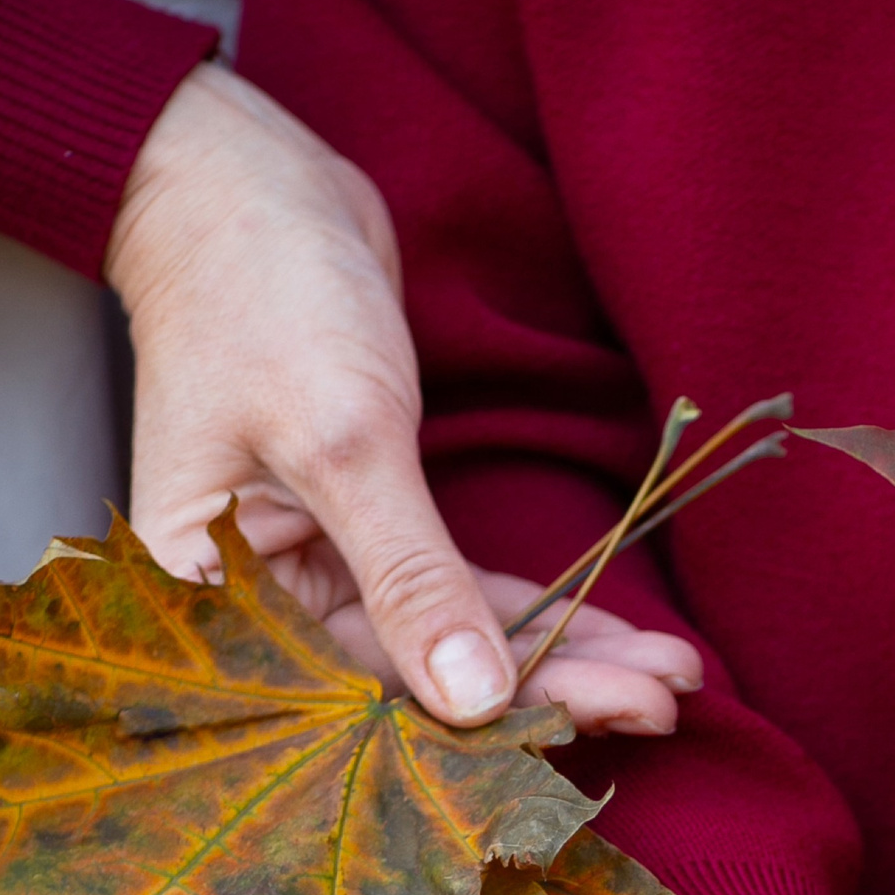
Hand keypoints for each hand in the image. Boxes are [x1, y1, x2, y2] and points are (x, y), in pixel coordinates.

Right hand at [105, 64, 696, 730]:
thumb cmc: (260, 294)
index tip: (614, 714)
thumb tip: (477, 703)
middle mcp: (269, 602)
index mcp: (222, 602)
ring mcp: (325, 562)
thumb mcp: (343, 441)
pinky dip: (538, 608)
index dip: (501, 712)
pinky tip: (617, 635)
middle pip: (427, 676)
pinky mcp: (376, 525)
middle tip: (670, 704)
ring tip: (672, 678)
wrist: (238, 180)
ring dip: (565, 655)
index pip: (375, 688)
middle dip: (557, 688)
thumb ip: (411, 577)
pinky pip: (463, 589)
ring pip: (458, 638)